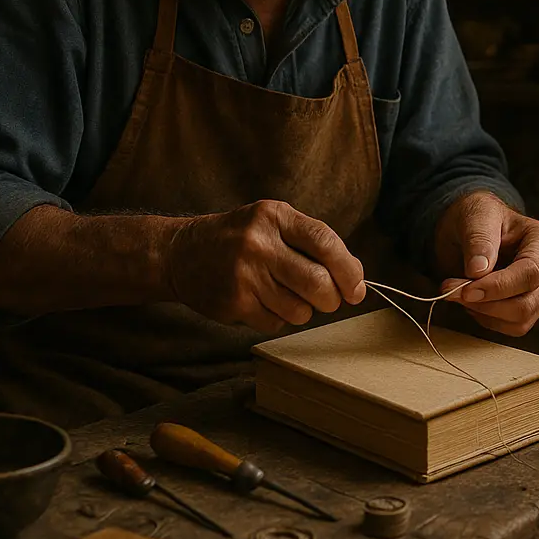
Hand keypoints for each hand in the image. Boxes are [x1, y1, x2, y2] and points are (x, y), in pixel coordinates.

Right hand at [164, 200, 365, 332]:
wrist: (180, 254)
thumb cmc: (240, 238)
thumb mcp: (272, 223)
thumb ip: (312, 243)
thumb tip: (355, 278)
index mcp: (274, 216)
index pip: (325, 242)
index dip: (349, 269)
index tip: (357, 288)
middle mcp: (259, 243)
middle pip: (317, 283)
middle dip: (332, 299)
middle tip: (329, 300)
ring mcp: (244, 274)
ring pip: (300, 309)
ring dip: (302, 310)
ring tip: (285, 295)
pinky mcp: (234, 302)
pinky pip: (276, 323)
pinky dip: (278, 318)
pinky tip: (261, 301)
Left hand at [436, 191, 538, 336]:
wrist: (474, 230)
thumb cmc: (479, 217)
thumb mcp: (476, 215)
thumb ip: (479, 239)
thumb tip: (478, 271)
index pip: (530, 274)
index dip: (497, 287)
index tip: (465, 289)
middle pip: (526, 304)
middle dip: (485, 302)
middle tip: (450, 289)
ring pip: (519, 322)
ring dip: (483, 312)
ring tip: (459, 291)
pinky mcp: (533, 310)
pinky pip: (512, 329)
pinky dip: (487, 319)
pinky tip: (473, 300)